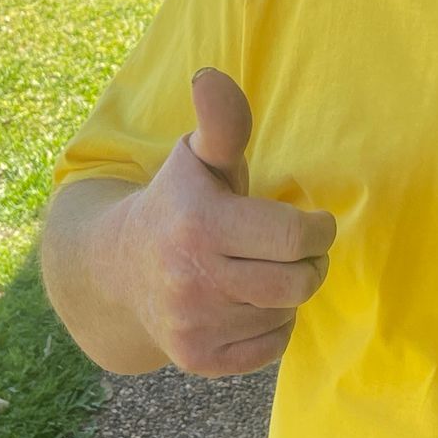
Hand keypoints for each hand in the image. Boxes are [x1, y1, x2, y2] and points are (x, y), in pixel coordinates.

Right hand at [117, 67, 336, 377]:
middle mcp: (192, 281)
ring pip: (287, 312)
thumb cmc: (181, 202)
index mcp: (199, 224)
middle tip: (296, 247)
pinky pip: (273, 346)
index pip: (295, 236)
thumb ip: (221, 122)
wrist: (120, 270)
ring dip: (287, 290)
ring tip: (261, 269)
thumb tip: (211, 76)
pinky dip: (273, 324)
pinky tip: (247, 301)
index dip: (317, 227)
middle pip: (299, 281)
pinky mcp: (199, 360)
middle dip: (310, 261)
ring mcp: (193, 326)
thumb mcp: (198, 157)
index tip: (310, 220)